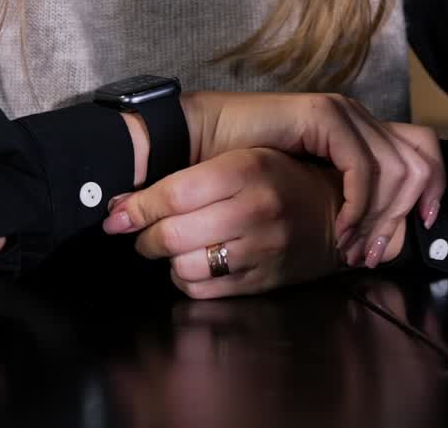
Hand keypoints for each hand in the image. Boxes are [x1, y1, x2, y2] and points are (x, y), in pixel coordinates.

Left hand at [106, 147, 398, 297]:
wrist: (332, 209)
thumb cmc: (277, 177)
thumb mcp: (241, 157)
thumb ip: (189, 175)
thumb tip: (120, 202)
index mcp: (246, 168)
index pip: (175, 194)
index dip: (137, 207)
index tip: (115, 216)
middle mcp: (254, 209)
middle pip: (174, 235)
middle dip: (147, 237)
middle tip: (145, 231)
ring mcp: (260, 249)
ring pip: (185, 267)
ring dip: (169, 259)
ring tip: (176, 245)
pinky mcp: (261, 282)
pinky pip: (202, 291)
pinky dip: (187, 279)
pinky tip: (196, 262)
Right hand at [169, 92, 444, 267]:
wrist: (201, 143)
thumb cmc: (248, 173)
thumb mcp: (311, 188)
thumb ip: (348, 195)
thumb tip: (387, 230)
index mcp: (360, 129)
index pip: (424, 149)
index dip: (435, 188)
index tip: (422, 227)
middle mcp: (358, 116)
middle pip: (420, 163)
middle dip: (402, 216)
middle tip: (373, 254)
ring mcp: (342, 112)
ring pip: (397, 169)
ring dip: (380, 217)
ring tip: (354, 248)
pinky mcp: (323, 116)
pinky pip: (362, 168)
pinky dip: (358, 205)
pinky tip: (339, 229)